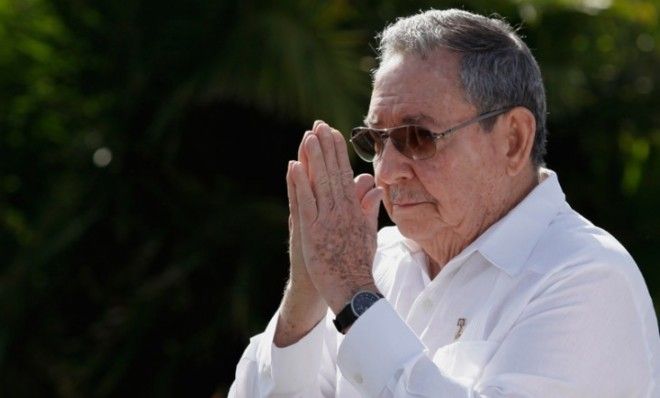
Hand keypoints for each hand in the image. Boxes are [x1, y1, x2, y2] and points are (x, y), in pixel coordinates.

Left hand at [290, 121, 382, 313]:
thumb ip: (368, 208)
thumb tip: (372, 187)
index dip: (338, 153)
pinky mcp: (313, 232)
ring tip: (307, 136)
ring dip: (314, 159)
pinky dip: (300, 184)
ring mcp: (327, 220)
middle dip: (326, 148)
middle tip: (319, 125)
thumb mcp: (368, 233)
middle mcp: (342, 211)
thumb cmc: (360, 264)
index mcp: (354, 210)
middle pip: (333, 174)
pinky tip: (294, 167)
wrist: (353, 290)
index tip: (333, 133)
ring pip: (320, 184)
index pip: (345, 175)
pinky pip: (306, 203)